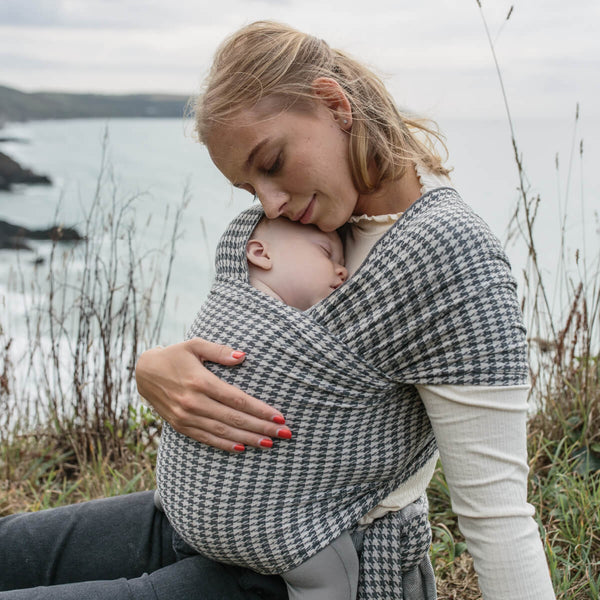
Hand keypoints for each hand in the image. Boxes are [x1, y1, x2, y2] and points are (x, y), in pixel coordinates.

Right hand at [135, 338, 290, 451]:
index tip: (279, 416)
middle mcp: (193, 402)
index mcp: (200, 381)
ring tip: (270, 443)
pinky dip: (225, 445)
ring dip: (248, 439)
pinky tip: (243, 448)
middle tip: (284, 433)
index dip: (260, 409)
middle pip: (234, 419)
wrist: (144, 373)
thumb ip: (219, 351)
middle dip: (262, 427)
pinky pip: (206, 439)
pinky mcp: (180, 426)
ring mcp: (185, 417)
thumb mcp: (194, 345)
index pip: (237, 400)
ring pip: (223, 432)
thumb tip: (243, 356)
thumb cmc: (175, 356)